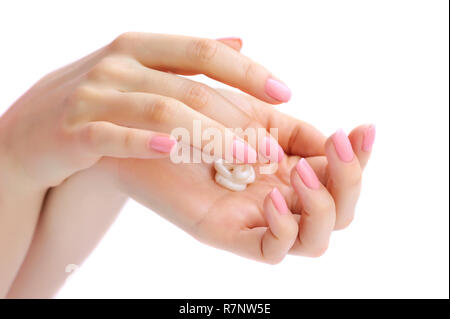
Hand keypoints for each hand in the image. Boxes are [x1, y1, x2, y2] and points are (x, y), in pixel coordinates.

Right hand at [0, 33, 288, 188]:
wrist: (33, 127)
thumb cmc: (99, 98)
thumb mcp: (141, 68)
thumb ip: (188, 59)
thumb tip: (239, 43)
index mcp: (140, 47)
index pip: (203, 52)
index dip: (247, 72)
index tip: (284, 93)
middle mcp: (119, 64)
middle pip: (189, 86)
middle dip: (237, 117)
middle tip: (271, 145)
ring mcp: (94, 95)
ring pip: (161, 110)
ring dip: (207, 135)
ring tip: (244, 158)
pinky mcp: (74, 131)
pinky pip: (115, 136)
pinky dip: (146, 143)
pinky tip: (174, 152)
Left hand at [102, 90, 374, 262]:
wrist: (144, 127)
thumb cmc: (196, 115)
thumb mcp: (254, 114)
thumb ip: (295, 130)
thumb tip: (339, 138)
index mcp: (289, 167)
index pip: (340, 174)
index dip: (359, 156)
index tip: (362, 127)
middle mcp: (280, 196)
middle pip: (340, 212)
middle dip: (350, 179)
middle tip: (338, 143)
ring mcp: (256, 219)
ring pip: (317, 239)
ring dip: (324, 204)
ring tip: (301, 169)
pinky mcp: (227, 233)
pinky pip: (272, 251)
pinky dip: (284, 228)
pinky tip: (271, 196)